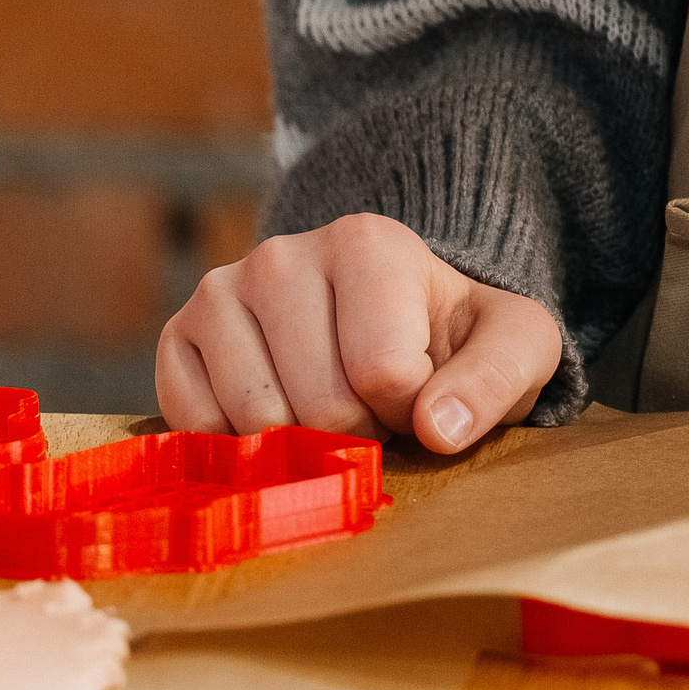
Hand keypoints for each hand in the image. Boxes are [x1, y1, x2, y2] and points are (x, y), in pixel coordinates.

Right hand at [155, 213, 560, 452]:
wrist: (384, 320)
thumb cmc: (450, 338)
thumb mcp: (512, 347)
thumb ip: (494, 382)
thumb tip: (437, 429)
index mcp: (365, 243)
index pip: (383, 373)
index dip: (410, 411)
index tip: (417, 393)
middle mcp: (279, 254)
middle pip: (320, 404)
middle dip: (357, 434)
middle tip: (371, 411)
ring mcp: (219, 291)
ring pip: (256, 418)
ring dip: (299, 444)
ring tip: (323, 409)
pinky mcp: (177, 333)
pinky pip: (194, 420)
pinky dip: (235, 446)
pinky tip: (271, 420)